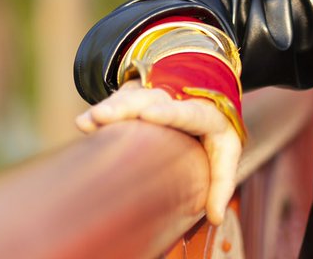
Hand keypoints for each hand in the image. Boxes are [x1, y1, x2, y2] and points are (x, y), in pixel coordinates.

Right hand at [75, 80, 241, 225]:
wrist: (212, 101)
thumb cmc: (217, 134)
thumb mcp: (227, 154)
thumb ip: (222, 183)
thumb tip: (216, 218)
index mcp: (208, 114)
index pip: (189, 112)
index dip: (169, 113)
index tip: (148, 114)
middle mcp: (183, 98)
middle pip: (154, 99)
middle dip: (126, 107)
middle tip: (102, 117)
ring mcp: (161, 93)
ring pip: (134, 96)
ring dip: (110, 109)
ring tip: (87, 122)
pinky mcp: (143, 94)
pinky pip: (123, 99)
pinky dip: (105, 110)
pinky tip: (85, 123)